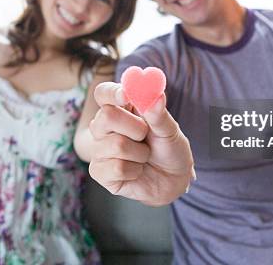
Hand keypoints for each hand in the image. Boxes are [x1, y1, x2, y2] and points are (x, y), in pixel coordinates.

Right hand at [88, 82, 194, 205]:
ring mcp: (99, 148)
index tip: (126, 95)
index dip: (112, 93)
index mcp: (120, 108)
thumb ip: (160, 114)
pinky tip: (136, 171)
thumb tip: (157, 96)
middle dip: (135, 128)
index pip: (103, 93)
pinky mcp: (99, 171)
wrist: (173, 179)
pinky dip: (134, 171)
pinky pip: (116, 168)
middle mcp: (104, 126)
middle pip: (105, 116)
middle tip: (146, 135)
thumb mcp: (170, 130)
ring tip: (144, 156)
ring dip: (140, 153)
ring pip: (116, 145)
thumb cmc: (169, 149)